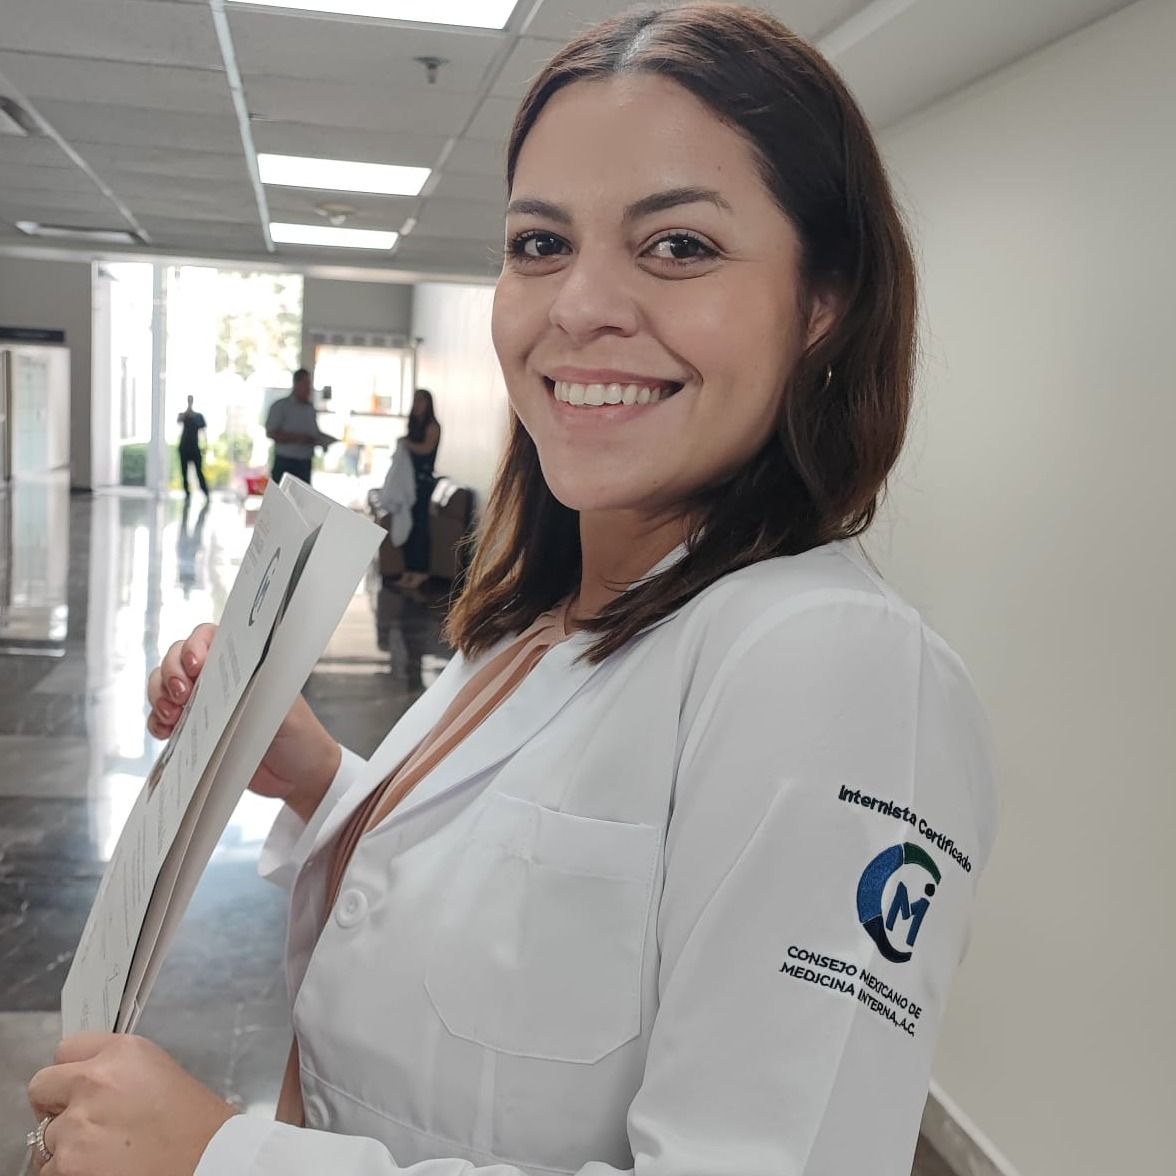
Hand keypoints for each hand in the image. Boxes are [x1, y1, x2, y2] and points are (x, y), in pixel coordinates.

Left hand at [27, 1034, 235, 1175]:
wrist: (209, 1162)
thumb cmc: (196, 1125)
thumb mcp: (161, 1074)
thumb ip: (119, 1071)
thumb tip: (87, 1082)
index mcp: (123, 1052)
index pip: (67, 1048)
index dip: (72, 1070)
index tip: (76, 1084)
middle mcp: (94, 1081)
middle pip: (42, 1086)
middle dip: (55, 1104)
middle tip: (80, 1121)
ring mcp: (76, 1126)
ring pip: (44, 1136)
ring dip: (65, 1145)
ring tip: (101, 1153)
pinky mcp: (67, 1166)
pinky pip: (48, 1170)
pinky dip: (68, 1173)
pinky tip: (99, 1169)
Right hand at [146, 623, 340, 820]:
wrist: (298, 776)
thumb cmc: (300, 735)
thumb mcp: (284, 709)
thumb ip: (256, 692)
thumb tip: (231, 679)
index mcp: (244, 663)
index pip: (208, 637)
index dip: (194, 646)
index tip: (195, 668)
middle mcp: (219, 678)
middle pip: (176, 658)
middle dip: (171, 673)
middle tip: (181, 696)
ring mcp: (203, 703)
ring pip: (163, 685)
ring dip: (158, 696)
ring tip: (172, 716)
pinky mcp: (193, 730)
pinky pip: (162, 719)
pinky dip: (157, 722)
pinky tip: (165, 732)